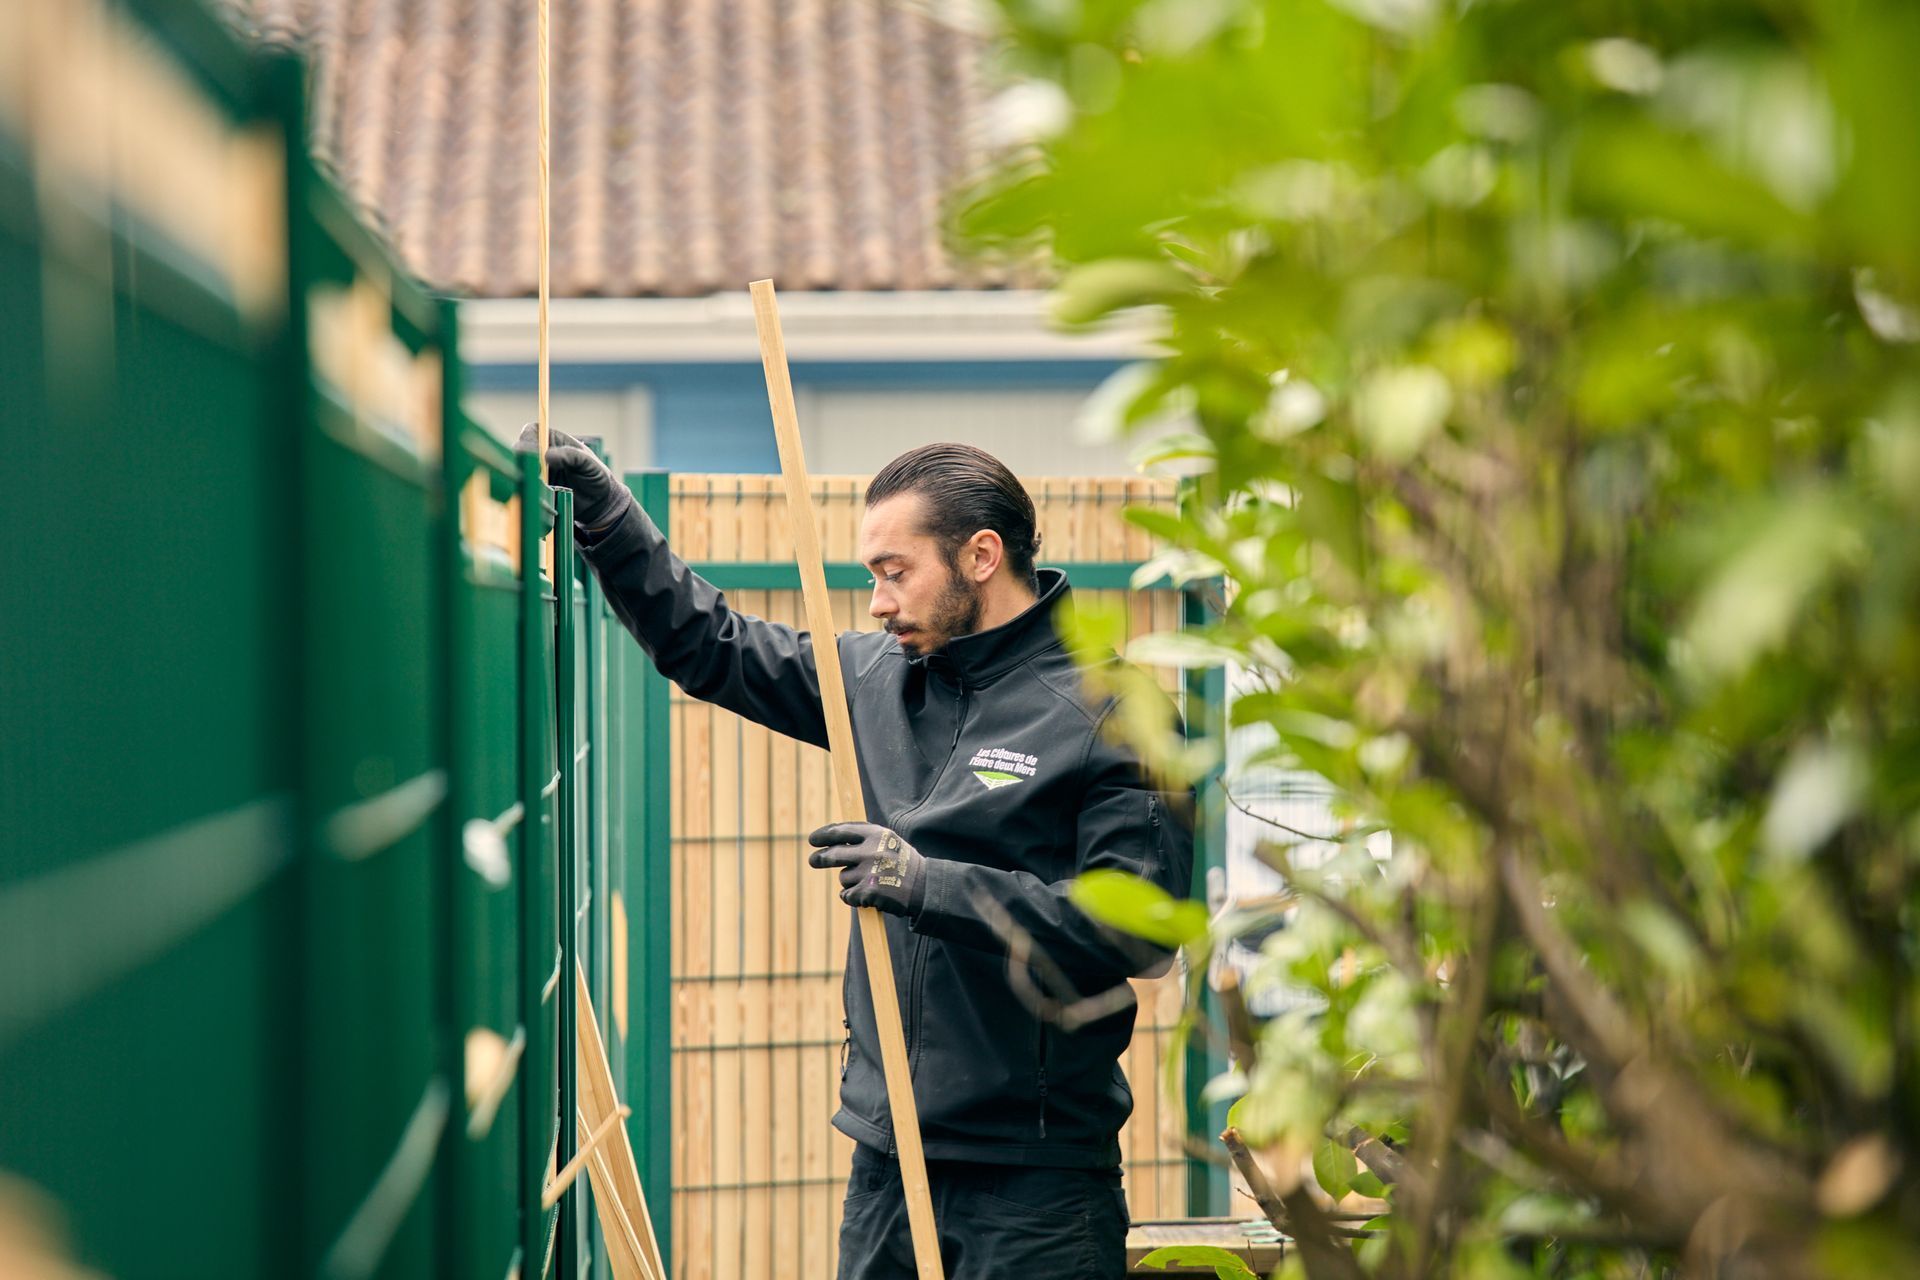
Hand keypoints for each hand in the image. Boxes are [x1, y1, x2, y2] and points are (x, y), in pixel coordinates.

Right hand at [513, 423, 632, 530]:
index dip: (528, 441)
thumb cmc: (596, 477)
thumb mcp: (589, 464)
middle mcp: (540, 454)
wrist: (598, 504)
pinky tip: (545, 500)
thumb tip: (548, 455)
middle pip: (519, 452)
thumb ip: (572, 456)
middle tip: (538, 477)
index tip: (535, 457)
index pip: (532, 432)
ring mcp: (535, 473)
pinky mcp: (535, 490)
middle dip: (524, 463)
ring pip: (520, 472)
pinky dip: (531, 495)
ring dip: (528, 481)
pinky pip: (525, 490)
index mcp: (552, 439)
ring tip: (547, 490)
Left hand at [808, 823, 927, 916]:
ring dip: (849, 881)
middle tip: (813, 860)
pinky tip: (867, 896)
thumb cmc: (903, 863)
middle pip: (833, 854)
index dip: (824, 835)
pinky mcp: (868, 892)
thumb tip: (830, 835)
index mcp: (877, 834)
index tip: (813, 839)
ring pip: (843, 877)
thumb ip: (864, 837)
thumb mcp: (888, 841)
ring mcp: (869, 872)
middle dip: (820, 858)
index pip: (842, 831)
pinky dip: (852, 897)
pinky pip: (847, 895)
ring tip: (869, 882)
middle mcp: (872, 851)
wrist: (925, 888)